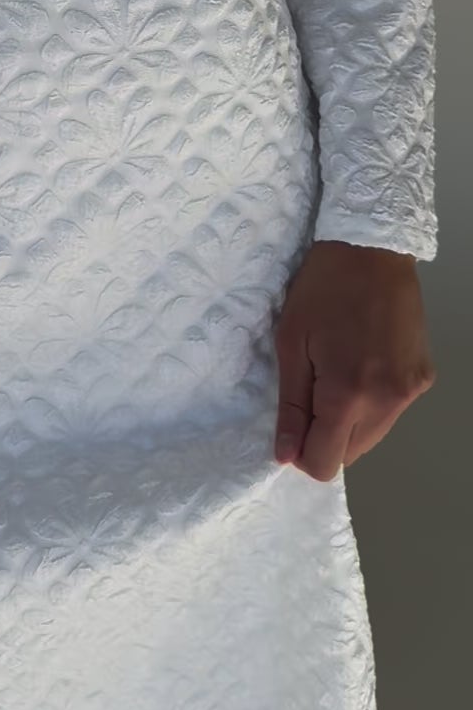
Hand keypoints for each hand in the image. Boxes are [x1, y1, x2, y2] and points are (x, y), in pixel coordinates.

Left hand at [272, 240, 435, 480]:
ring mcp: (410, 391)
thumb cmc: (322, 289)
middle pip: (351, 454)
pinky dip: (374, 401)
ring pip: (373, 436)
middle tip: (312, 390)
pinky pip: (392, 411)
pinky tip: (363, 363)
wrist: (372, 247)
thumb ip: (291, 404)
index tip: (292, 424)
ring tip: (338, 372)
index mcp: (347, 394)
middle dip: (326, 436)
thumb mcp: (291, 342)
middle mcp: (386, 402)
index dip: (302, 453)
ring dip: (350, 421)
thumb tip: (285, 455)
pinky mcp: (423, 378)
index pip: (325, 462)